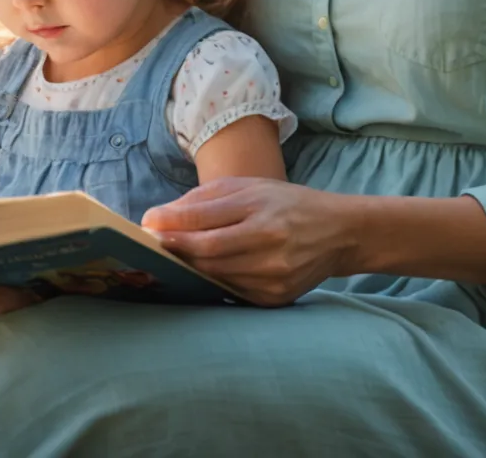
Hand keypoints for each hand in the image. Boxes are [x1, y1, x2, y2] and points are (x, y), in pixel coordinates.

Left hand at [141, 177, 362, 306]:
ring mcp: (274, 274)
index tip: (146, 224)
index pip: (204, 218)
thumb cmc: (286, 204)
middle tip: (151, 245)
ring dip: (190, 267)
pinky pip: (233, 292)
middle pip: (207, 252)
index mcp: (260, 208)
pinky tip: (204, 272)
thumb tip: (157, 217)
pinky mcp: (276, 297)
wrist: (338, 232)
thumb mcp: (249, 188)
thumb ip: (203, 200)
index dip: (171, 224)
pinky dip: (214, 282)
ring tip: (172, 257)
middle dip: (175, 248)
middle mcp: (269, 241)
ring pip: (216, 275)